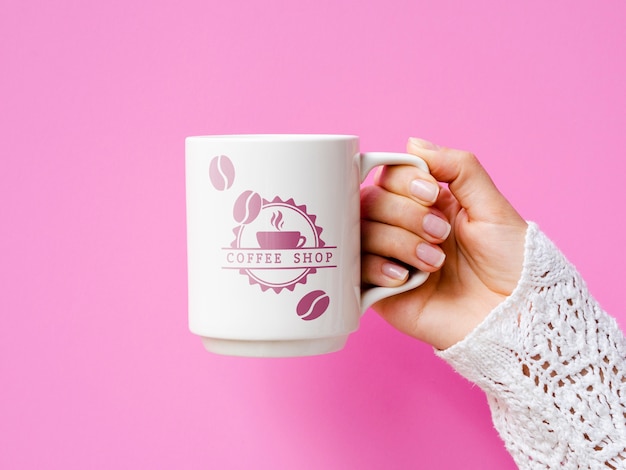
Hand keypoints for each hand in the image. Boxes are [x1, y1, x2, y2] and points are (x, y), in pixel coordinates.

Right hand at [360, 138, 527, 349]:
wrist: (514, 317)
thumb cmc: (510, 264)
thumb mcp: (492, 206)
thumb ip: (458, 168)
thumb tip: (413, 143)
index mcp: (428, 205)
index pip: (391, 176)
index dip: (404, 180)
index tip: (432, 194)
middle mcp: (404, 228)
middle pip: (371, 201)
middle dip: (406, 215)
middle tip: (441, 235)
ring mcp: (391, 259)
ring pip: (363, 233)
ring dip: (399, 242)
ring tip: (434, 263)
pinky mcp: (382, 292)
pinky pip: (357, 270)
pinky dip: (379, 268)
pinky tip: (406, 279)